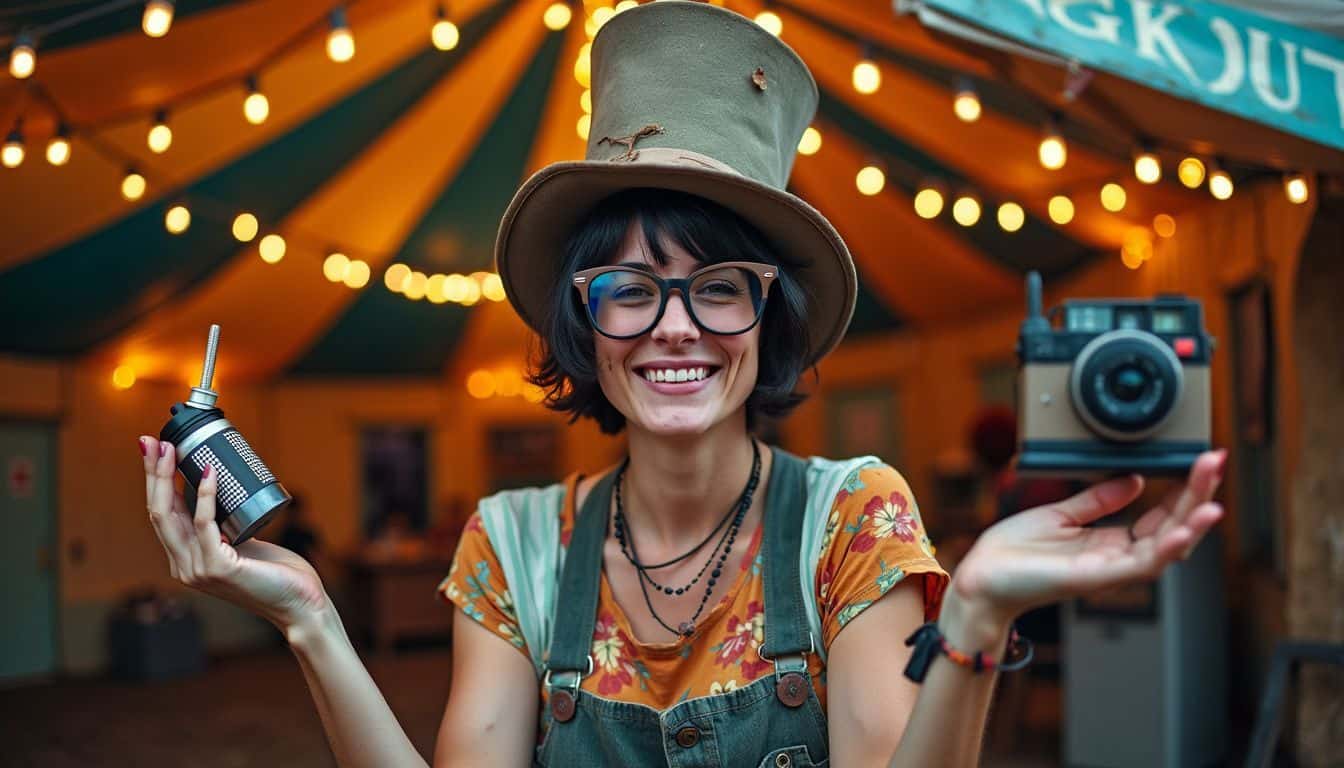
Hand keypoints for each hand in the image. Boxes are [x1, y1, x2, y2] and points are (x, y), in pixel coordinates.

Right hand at [140, 435, 332, 632]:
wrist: (299, 603)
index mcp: (187, 560)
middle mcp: (185, 567)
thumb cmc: (276, 572)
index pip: (161, 515)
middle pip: (157, 512)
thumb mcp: (242, 540)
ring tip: (171, 449)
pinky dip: (205, 495)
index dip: (155, 482)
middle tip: (152, 441)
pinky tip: (209, 472)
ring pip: (170, 516)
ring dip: (168, 477)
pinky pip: (203, 524)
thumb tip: (219, 489)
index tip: (154, 449)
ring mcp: (197, 569)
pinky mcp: (217, 568)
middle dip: (152, 473)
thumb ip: (225, 525)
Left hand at [951, 449, 1226, 628]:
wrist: (982, 577)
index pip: (1162, 516)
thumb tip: (1135, 479)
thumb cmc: (1014, 551)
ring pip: (1167, 550)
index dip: (1184, 491)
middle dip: (1198, 496)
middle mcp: (1117, 558)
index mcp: (1111, 542)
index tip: (1200, 463)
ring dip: (1193, 524)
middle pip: (1173, 528)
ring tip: (1214, 500)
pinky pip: (1141, 566)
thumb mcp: (1060, 513)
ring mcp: (1109, 570)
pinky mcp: (1095, 578)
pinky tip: (1183, 531)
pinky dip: (1166, 550)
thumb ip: (1098, 499)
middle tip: (1215, 463)